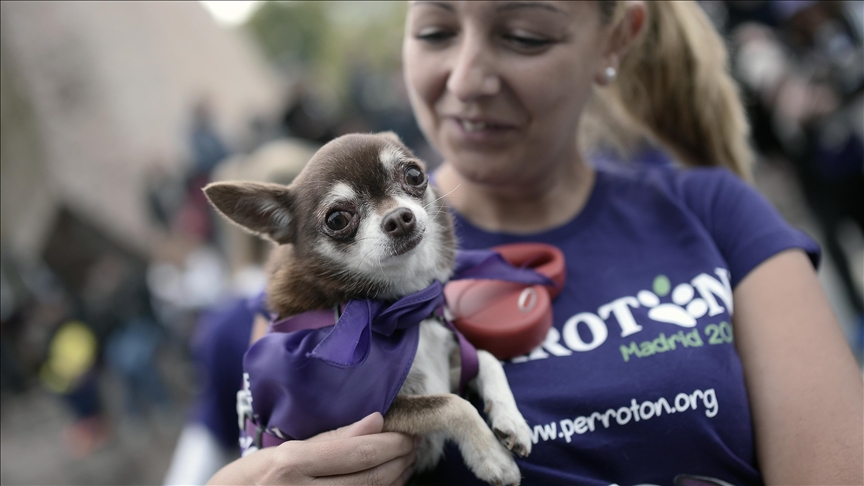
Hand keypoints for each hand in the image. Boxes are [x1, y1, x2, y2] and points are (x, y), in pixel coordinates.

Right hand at [207, 412, 415, 484]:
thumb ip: (328, 439)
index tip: (407, 431)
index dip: (391, 442)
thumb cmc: (246, 482)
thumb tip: (374, 420)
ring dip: (397, 479)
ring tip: (404, 461)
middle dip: (400, 459)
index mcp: (291, 466)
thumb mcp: (279, 452)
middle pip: (371, 477)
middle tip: (412, 444)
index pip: (357, 452)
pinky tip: (388, 483)